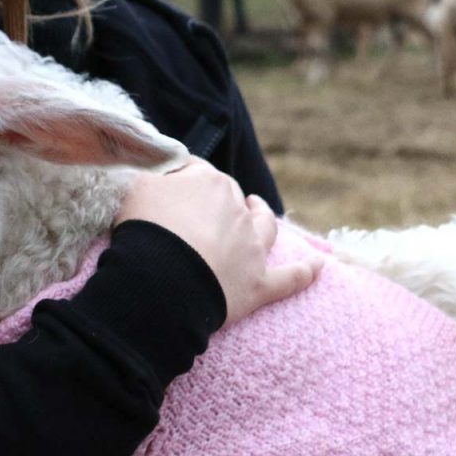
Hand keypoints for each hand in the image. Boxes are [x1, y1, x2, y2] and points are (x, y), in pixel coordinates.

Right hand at [115, 159, 322, 325]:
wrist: (163, 281)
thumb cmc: (144, 230)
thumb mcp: (136, 189)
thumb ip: (151, 176)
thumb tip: (157, 174)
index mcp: (208, 182)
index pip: (195, 171)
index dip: (181, 178)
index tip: (166, 187)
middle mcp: (236, 209)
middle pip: (229, 196)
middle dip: (218, 199)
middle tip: (198, 210)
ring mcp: (251, 247)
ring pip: (264, 225)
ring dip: (263, 215)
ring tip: (259, 208)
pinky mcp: (259, 284)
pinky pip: (291, 278)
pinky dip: (307, 272)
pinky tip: (319, 266)